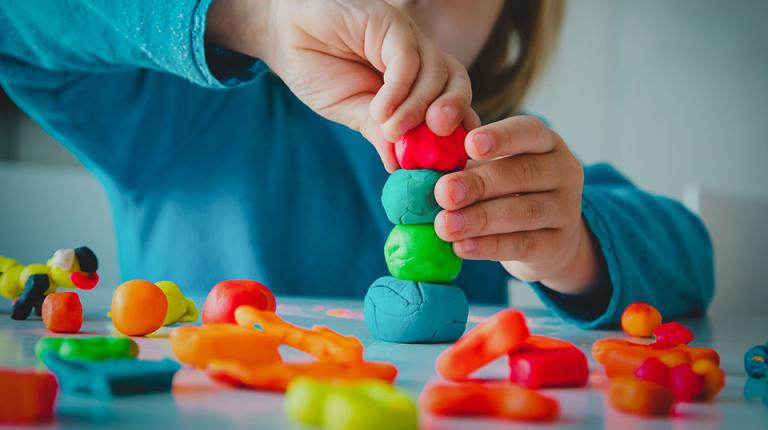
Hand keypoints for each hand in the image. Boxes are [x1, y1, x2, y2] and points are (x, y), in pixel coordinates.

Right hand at [206, 0, 474, 170]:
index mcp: (418, 81)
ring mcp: (407, 39)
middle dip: (453, 115)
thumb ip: (381, 135)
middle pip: (457, 84)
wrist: (283, 37)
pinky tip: (379, 110)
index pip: (454, 104)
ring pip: (436, 73)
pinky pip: (407, 59)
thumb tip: (400, 169)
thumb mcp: (354, 113)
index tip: (453, 159)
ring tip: (390, 130)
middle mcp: (420, 58)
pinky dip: (398, 90)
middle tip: (438, 139)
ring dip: (416, 109)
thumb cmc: (320, 71)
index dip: (460, 130)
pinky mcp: (390, 23)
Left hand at [433, 116, 606, 294]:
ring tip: (445, 225)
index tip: (470, 144)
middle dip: (478, 184)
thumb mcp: (493, 169)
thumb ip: (466, 162)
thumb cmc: (509, 192)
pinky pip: (522, 245)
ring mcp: (565, 210)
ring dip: (480, 219)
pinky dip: (489, 246)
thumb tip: (425, 166)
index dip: (500, 137)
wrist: (547, 240)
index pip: (527, 132)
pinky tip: (462, 247)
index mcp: (545, 142)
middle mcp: (563, 171)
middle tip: (443, 193)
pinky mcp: (557, 245)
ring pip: (523, 212)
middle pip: (522, 174)